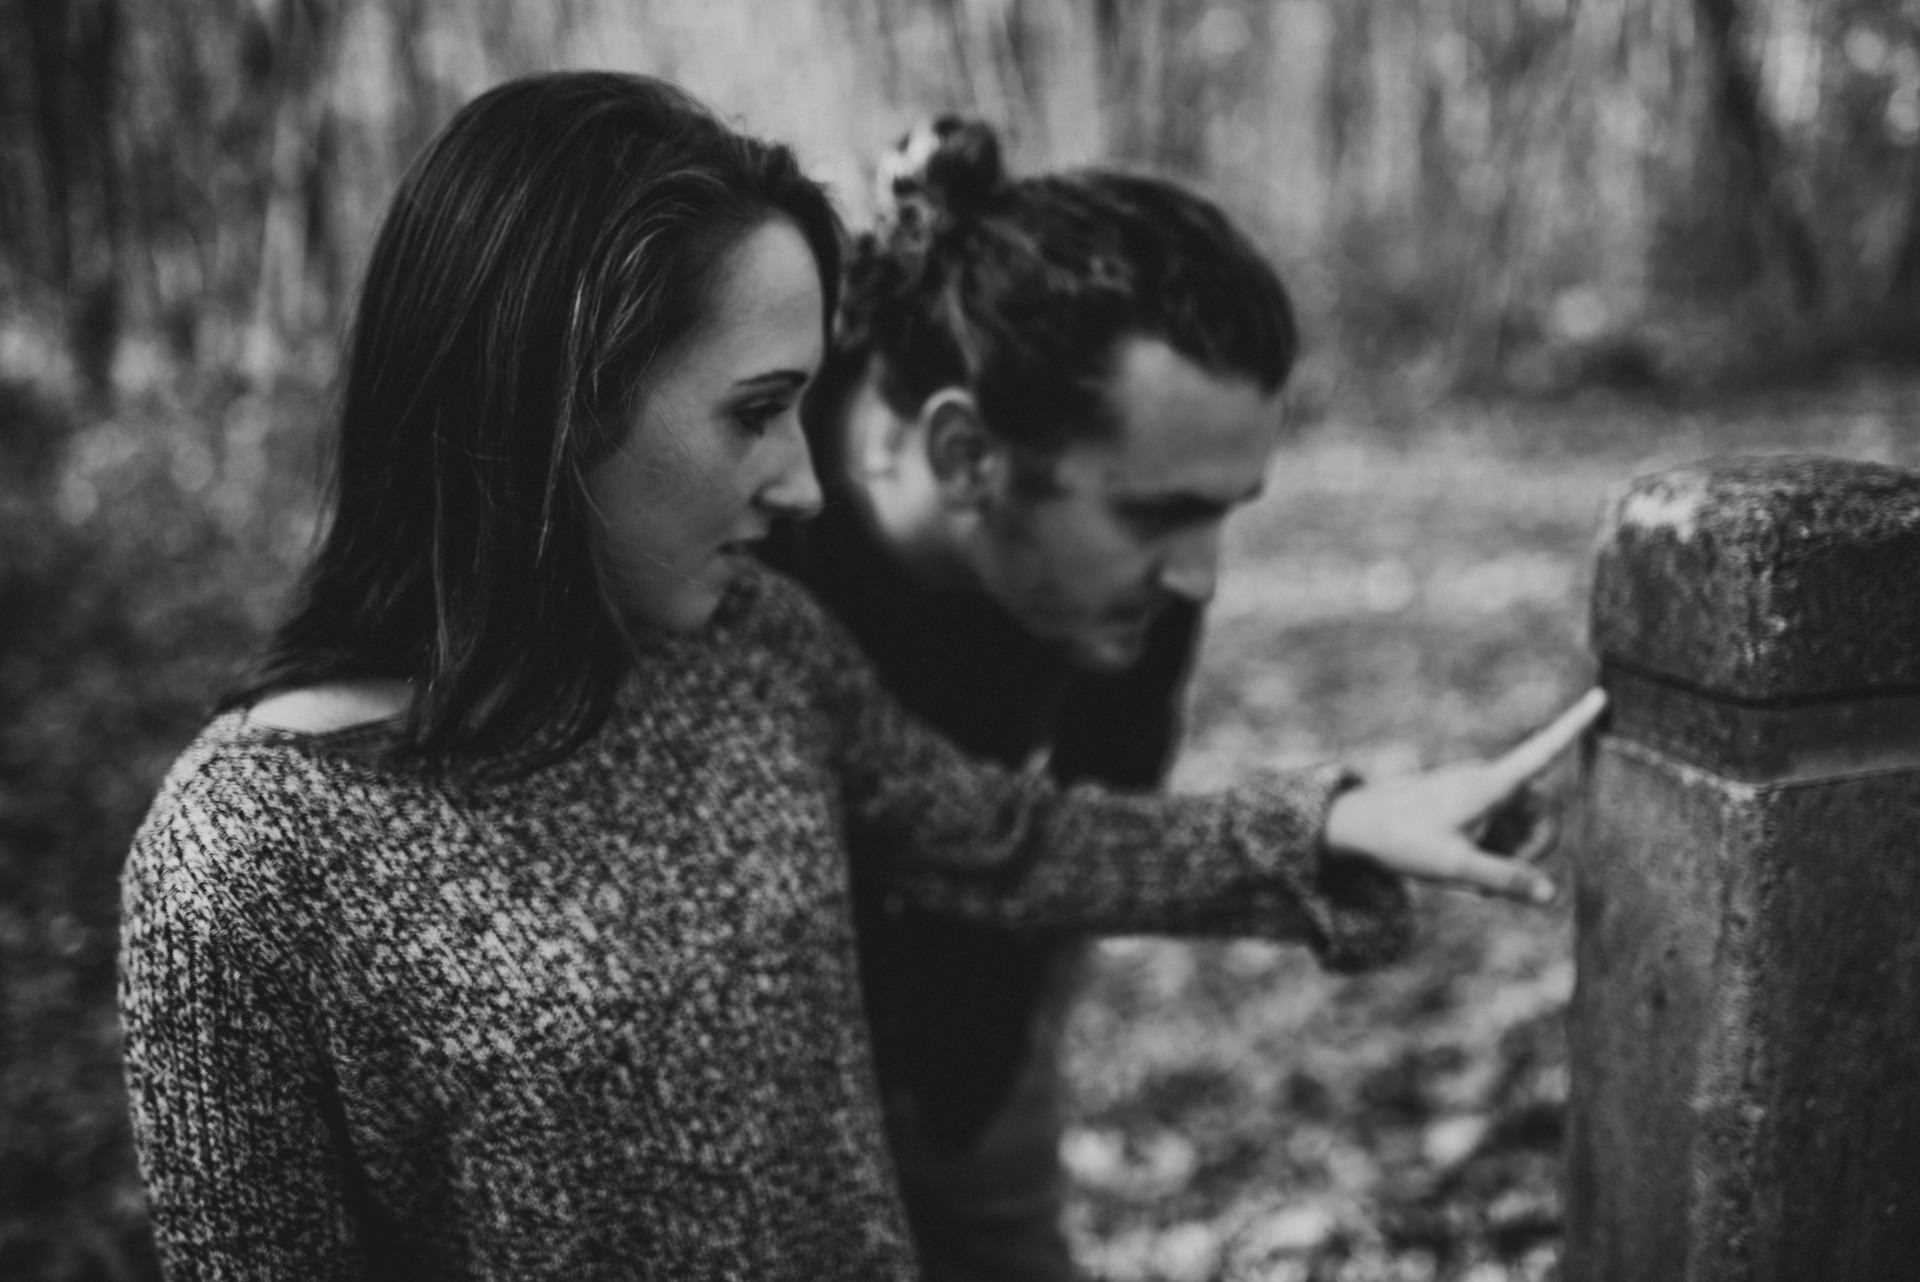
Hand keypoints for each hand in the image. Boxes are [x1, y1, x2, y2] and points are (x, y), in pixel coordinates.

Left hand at [1322, 688, 1606, 904]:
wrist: (1357, 824)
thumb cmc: (1404, 840)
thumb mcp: (1456, 867)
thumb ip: (1505, 879)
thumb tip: (1552, 894)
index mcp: (1490, 784)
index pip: (1542, 750)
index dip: (1574, 725)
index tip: (1600, 695)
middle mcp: (1488, 779)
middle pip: (1542, 810)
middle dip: (1534, 846)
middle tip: (1500, 882)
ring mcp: (1478, 788)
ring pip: (1521, 821)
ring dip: (1512, 851)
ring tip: (1477, 881)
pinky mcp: (1468, 800)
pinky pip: (1500, 823)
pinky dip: (1496, 847)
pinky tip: (1473, 872)